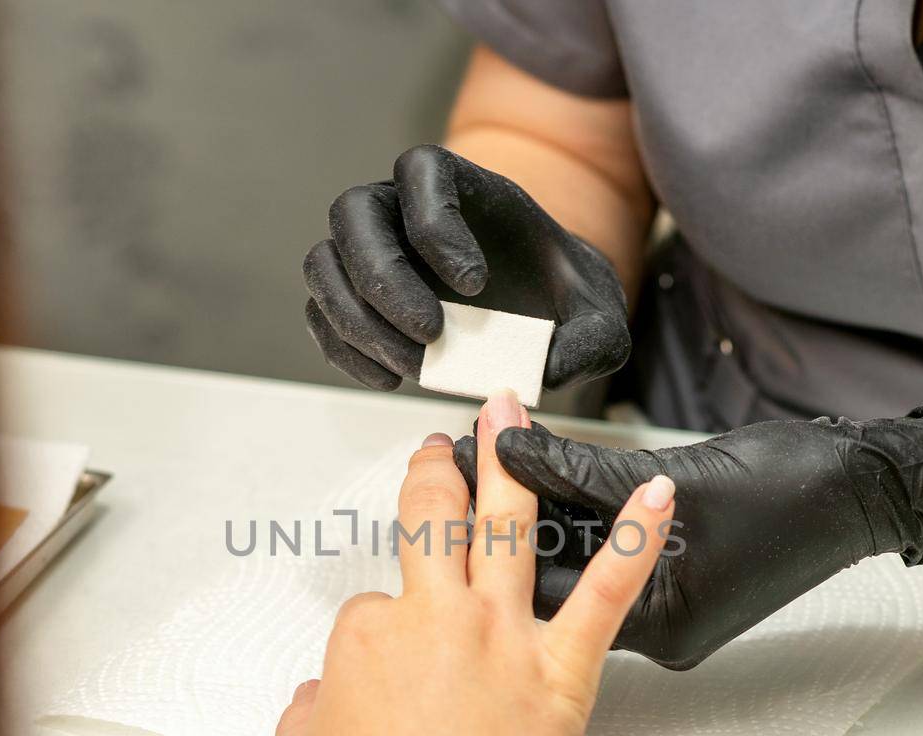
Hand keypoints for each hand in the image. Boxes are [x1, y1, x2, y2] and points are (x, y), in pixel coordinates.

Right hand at [276, 391, 674, 735]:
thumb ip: (310, 712)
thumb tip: (321, 699)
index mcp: (370, 637)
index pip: (372, 607)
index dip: (377, 632)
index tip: (385, 663)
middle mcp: (438, 618)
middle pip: (436, 523)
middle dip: (439, 473)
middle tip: (443, 445)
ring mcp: (504, 636)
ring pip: (509, 529)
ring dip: (510, 463)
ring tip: (512, 416)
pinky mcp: (563, 669)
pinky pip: (606, 592)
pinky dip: (635, 539)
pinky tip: (657, 495)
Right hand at [303, 144, 629, 391]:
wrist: (542, 324)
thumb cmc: (563, 306)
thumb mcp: (600, 323)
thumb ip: (593, 341)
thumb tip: (549, 367)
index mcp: (462, 186)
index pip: (420, 169)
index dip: (434, 221)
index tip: (476, 285)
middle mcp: (402, 208)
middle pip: (354, 212)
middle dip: (383, 278)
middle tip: (431, 335)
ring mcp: (371, 252)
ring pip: (323, 263)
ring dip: (357, 320)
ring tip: (413, 367)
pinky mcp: (354, 299)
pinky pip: (321, 316)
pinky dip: (345, 351)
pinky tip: (391, 378)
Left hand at [454, 401, 922, 669]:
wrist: (868, 489)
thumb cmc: (794, 492)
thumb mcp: (681, 479)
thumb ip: (585, 474)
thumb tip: (506, 451)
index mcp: (660, 630)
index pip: (545, 595)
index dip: (488, 534)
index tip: (445, 476)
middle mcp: (655, 630)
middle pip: (547, 588)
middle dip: (492, 531)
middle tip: (441, 469)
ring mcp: (665, 611)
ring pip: (571, 573)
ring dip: (525, 523)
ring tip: (465, 471)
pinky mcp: (677, 584)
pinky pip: (605, 562)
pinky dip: (572, 524)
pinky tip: (530, 487)